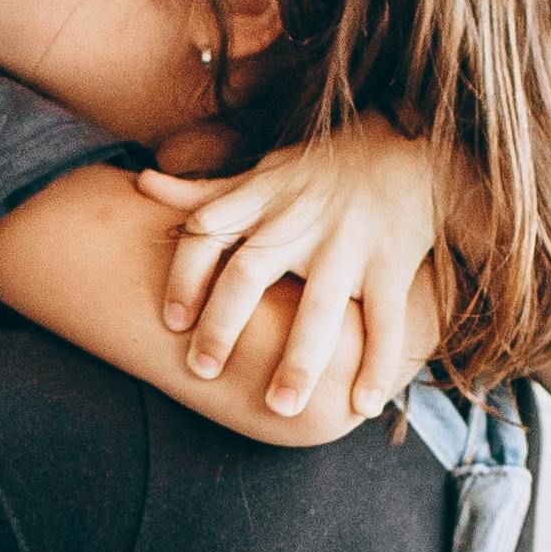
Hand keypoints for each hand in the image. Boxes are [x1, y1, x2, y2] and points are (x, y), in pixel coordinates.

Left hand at [133, 118, 452, 421]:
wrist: (409, 142)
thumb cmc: (324, 168)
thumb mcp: (264, 171)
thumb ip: (207, 191)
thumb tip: (141, 184)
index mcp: (263, 201)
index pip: (208, 234)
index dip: (185, 277)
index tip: (172, 323)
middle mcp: (300, 221)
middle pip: (251, 273)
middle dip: (224, 324)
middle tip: (201, 372)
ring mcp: (349, 243)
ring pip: (320, 307)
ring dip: (299, 360)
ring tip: (279, 409)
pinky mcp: (393, 261)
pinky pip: (384, 320)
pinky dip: (376, 364)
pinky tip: (360, 406)